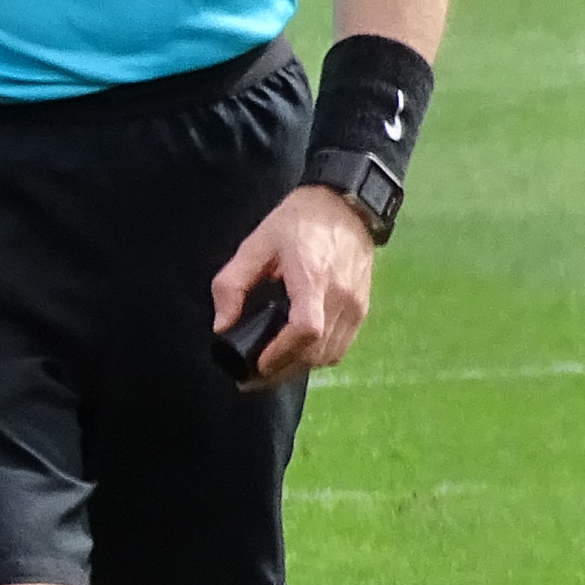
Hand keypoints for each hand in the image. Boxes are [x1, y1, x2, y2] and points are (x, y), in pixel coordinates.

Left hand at [209, 183, 375, 387]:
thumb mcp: (255, 245)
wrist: (344, 206)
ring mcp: (357, 305)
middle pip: (316, 351)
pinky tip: (295, 353)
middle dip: (282, 370)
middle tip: (251, 378)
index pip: (306, 329)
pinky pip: (341, 346)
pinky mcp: (363, 308)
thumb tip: (222, 326)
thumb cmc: (297, 222)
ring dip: (299, 367)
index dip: (280, 354)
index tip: (256, 365)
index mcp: (313, 278)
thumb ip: (232, 285)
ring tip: (270, 369)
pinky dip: (317, 356)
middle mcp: (341, 296)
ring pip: (330, 354)